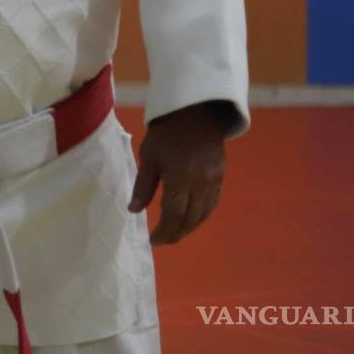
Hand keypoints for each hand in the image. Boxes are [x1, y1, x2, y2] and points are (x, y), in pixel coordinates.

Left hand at [128, 100, 231, 244]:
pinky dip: (201, 215)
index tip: (153, 241)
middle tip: (162, 240)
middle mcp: (200, 183)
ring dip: (189, 227)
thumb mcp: (149, 157)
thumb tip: (133, 211)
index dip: (163, 231)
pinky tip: (191, 219)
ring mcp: (213, 181)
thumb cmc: (165, 133)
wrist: (195, 113)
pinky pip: (212, 204)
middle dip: (175, 233)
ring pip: (203, 214)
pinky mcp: (220, 177)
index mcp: (180, 178)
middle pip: (190, 219)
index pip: (173, 214)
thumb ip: (143, 187)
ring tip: (174, 233)